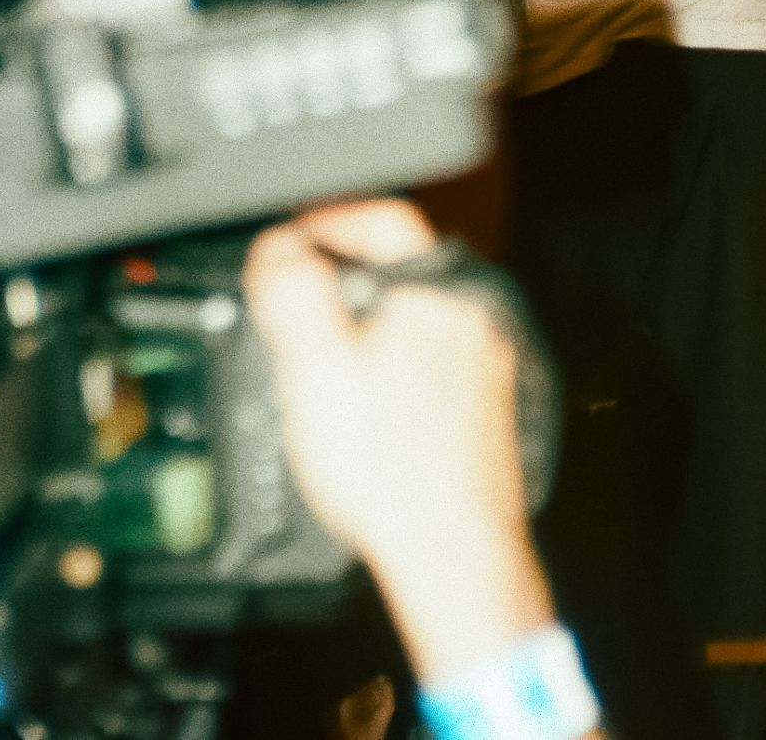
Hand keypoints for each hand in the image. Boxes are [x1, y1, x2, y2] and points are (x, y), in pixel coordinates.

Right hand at [244, 201, 552, 680]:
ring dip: (362, 324)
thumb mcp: (314, 366)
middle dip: (337, 279)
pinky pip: (428, 359)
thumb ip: (293, 290)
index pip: (383, 218)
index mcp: (441, 291)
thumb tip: (278, 244)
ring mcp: (486, 359)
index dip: (324, 218)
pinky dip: (390, 364)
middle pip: (395, 270)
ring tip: (316, 360)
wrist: (451, 547)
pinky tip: (362, 405)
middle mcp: (476, 316)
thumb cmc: (392, 469)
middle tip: (288, 302)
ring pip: (410, 317)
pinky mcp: (485, 400)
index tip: (288, 235)